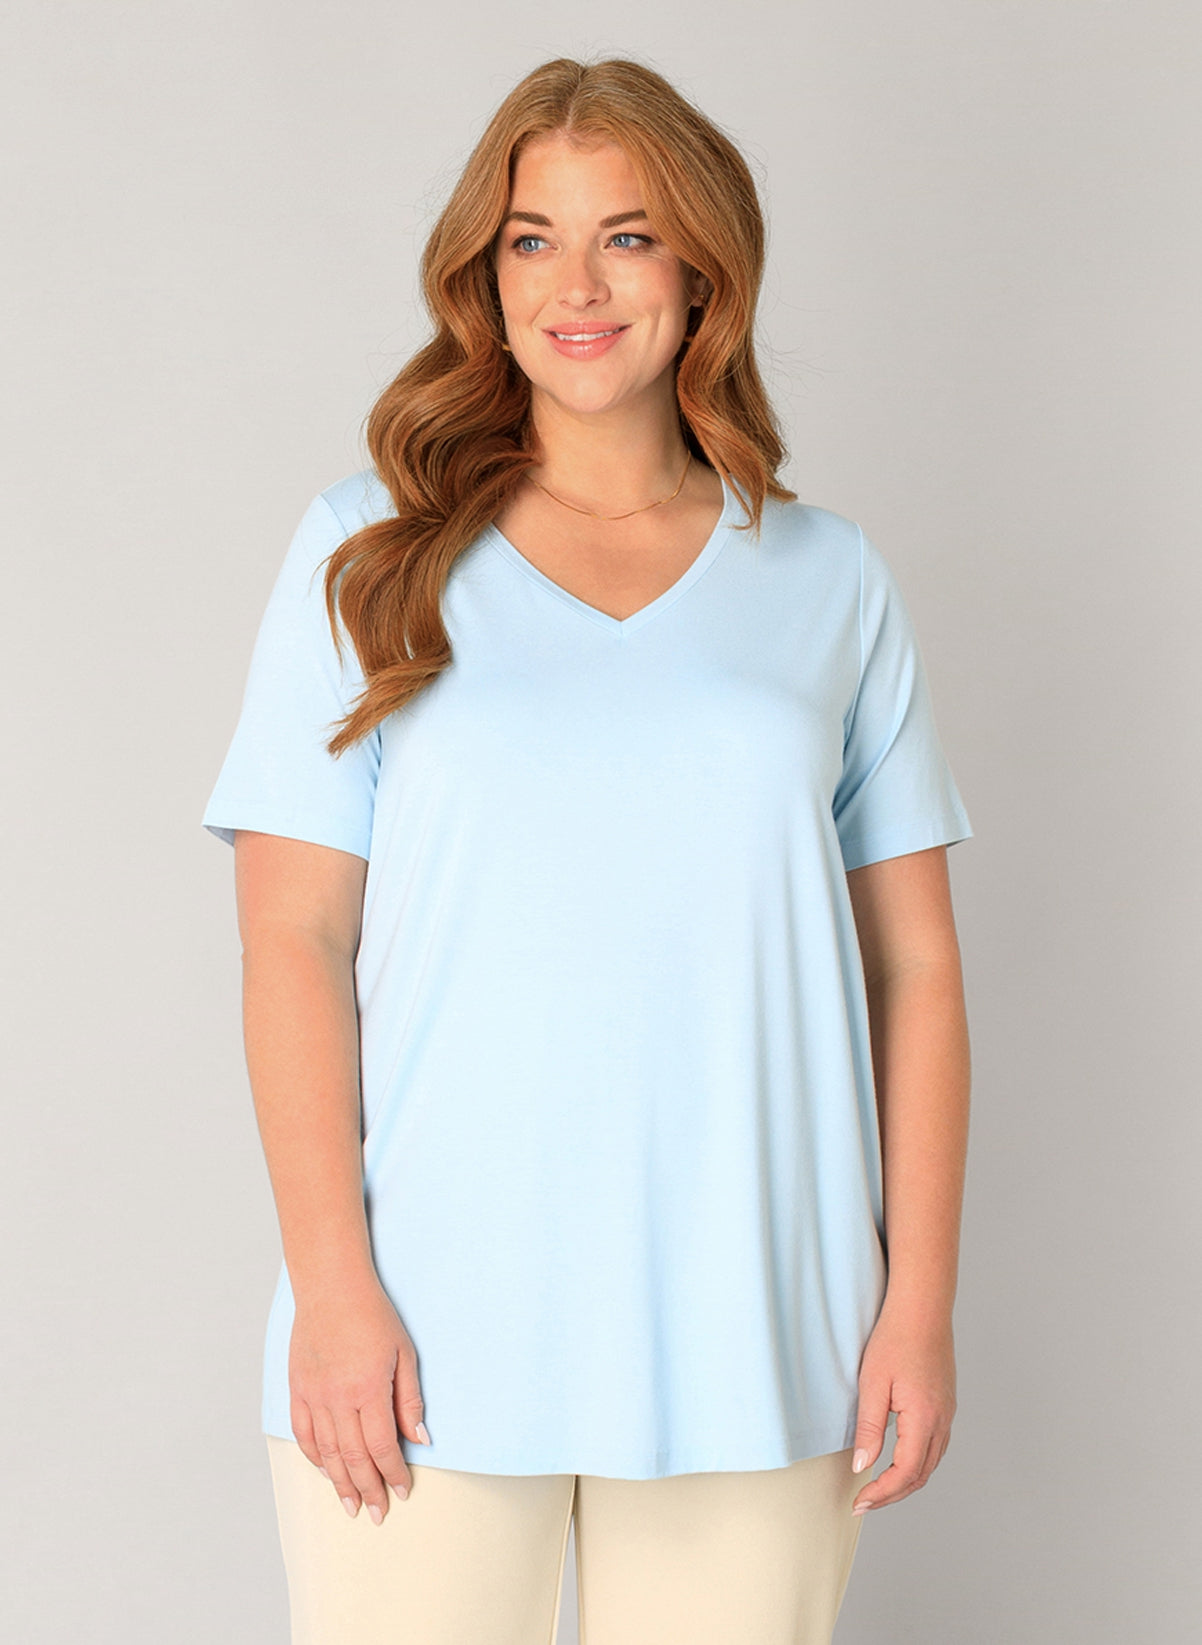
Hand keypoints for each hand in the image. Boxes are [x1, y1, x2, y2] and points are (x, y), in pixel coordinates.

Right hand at [288, 1275, 428, 1523]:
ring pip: (327, 1452)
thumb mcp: (404, 1353)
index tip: (402, 1492)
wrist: (331, 1287)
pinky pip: (304, 1433)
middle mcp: (338, 1398)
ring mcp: (314, 1395)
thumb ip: (410, 1400)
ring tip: (351, 1506)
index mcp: (369, 1389)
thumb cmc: (374, 1315)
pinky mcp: (298, 1388)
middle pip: (353, 1458)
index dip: (393, 1474)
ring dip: (340, 1483)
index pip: (382, 1447)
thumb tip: (421, 1440)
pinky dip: (315, 1457)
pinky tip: (326, 1472)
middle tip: (377, 1514)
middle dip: (368, 1490)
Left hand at [849, 1300, 956, 1514]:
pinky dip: (918, 1463)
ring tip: (879, 1489)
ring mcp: (948, 1413)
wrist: (923, 1308)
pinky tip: (899, 1460)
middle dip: (893, 1494)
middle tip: (865, 1503)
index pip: (906, 1473)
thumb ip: (869, 1428)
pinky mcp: (946, 1404)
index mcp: (924, 1419)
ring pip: (931, 1462)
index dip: (882, 1493)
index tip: (859, 1502)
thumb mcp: (872, 1383)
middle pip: (922, 1475)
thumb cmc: (895, 1339)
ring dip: (907, 1481)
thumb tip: (861, 1467)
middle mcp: (942, 1421)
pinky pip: (936, 1445)